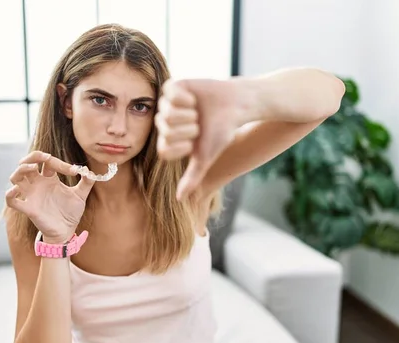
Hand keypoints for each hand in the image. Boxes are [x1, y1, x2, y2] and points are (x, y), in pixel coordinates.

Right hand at [5, 151, 94, 242]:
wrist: (67, 231)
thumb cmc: (71, 212)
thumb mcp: (81, 195)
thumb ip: (87, 182)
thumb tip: (89, 171)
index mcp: (49, 178)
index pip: (47, 162)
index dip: (59, 162)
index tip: (74, 171)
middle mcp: (38, 184)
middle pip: (26, 163)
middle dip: (33, 157)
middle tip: (45, 157)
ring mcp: (31, 195)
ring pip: (15, 177)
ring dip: (21, 169)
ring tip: (33, 168)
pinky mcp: (28, 208)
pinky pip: (11, 200)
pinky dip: (10, 194)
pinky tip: (17, 190)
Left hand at [155, 79, 241, 200]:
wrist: (235, 106)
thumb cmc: (220, 132)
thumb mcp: (204, 157)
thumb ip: (191, 177)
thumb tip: (179, 199)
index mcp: (169, 139)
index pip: (163, 149)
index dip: (182, 146)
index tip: (195, 141)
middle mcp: (165, 122)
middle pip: (165, 131)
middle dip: (188, 129)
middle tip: (199, 124)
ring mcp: (167, 104)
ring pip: (167, 114)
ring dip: (188, 114)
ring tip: (198, 111)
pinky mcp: (173, 87)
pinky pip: (170, 95)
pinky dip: (187, 98)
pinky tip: (194, 98)